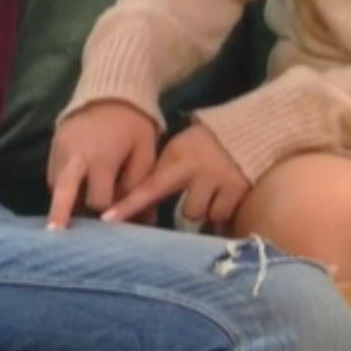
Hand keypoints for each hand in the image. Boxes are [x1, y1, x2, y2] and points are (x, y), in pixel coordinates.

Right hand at [46, 101, 157, 229]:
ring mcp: (59, 149)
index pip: (98, 200)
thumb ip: (140, 187)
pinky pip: (54, 174)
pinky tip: (75, 190)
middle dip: (59, 214)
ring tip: (75, 212)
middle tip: (54, 235)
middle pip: (63, 192)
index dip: (108, 208)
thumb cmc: (133, 125)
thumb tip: (143, 221)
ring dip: (66, 199)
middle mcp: (75, 156)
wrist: (111, 90)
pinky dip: (63, 185)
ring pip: (57, 186)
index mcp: (100, 158)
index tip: (116, 210)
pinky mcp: (52, 145)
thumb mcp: (145, 152)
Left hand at [103, 123, 249, 228]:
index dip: (128, 206)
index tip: (107, 220)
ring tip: (214, 190)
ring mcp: (220, 180)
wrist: (243, 130)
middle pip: (186, 212)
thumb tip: (137, 210)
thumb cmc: (200, 146)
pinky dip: (222, 210)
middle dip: (190, 206)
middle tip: (197, 189)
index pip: (149, 187)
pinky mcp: (239, 189)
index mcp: (176, 160)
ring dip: (207, 209)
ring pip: (204, 215)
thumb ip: (160, 177)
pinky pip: (223, 216)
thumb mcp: (176, 153)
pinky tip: (226, 194)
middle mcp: (197, 170)